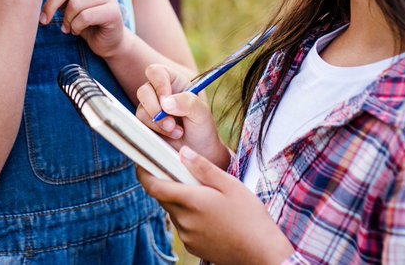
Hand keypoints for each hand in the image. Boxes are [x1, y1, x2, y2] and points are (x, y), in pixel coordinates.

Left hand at [42, 0, 125, 55]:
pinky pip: (84, 17)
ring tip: (67, 27)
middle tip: (44, 20)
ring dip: (66, 20)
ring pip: (75, 4)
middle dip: (51, 5)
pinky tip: (76, 31)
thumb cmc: (84, 20)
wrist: (106, 41)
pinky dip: (75, 27)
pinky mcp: (113, 11)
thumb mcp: (69, 3)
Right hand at [135, 64, 227, 164]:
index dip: (159, 85)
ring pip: (141, 109)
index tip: (167, 102)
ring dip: (158, 123)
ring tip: (177, 132)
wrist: (199, 152)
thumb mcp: (202, 114)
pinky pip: (140, 124)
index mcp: (174, 82)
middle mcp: (160, 93)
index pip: (156, 72)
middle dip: (155, 109)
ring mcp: (151, 108)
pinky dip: (155, 131)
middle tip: (171, 123)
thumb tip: (166, 102)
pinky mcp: (146, 124)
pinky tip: (170, 136)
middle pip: (144, 90)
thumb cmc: (202, 128)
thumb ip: (188, 102)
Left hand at [137, 147, 294, 264]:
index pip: (153, 186)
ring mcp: (187, 236)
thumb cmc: (249, 216)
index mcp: (191, 201)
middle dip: (170, 183)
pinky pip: (184, 226)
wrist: (261, 252)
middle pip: (164, 197)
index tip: (143, 161)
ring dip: (182, 201)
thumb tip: (182, 152)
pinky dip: (190, 216)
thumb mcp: (230, 185)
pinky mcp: (193, 246)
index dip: (144, 172)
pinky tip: (211, 214)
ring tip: (207, 196)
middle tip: (187, 173)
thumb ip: (203, 168)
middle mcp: (184, 220)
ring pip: (174, 211)